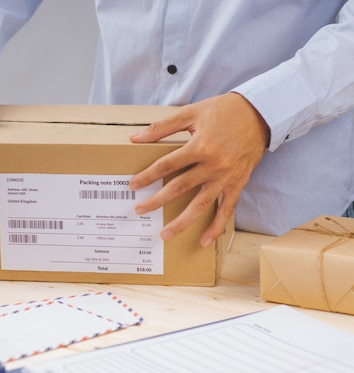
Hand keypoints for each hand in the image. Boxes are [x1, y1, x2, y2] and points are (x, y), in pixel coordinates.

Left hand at [128, 92, 269, 246]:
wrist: (261, 112)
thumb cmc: (224, 110)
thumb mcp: (190, 113)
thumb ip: (161, 127)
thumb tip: (135, 138)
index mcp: (200, 147)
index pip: (166, 166)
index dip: (147, 176)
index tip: (133, 185)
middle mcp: (213, 165)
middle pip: (179, 188)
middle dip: (157, 201)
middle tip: (139, 210)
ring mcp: (227, 177)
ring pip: (201, 205)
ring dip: (182, 222)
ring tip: (165, 234)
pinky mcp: (238, 183)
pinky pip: (227, 209)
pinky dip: (216, 226)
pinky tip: (204, 240)